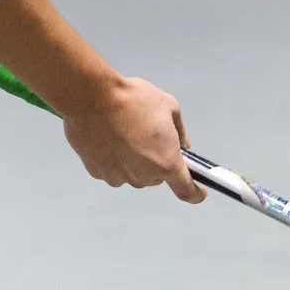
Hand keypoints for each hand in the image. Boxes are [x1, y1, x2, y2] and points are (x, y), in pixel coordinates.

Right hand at [60, 77, 205, 203]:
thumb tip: (182, 143)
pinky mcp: (98, 172)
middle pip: (156, 177)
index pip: (186, 190)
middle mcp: (143, 176)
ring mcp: (119, 177)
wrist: (90, 96)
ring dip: (133, 159)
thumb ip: (179, 131)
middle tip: (148, 136)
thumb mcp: (168, 106)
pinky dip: (113, 158)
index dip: (195, 194)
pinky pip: (111, 169)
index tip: (198, 193)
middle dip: (157, 160)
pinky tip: (109, 136)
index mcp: (166, 163)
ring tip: (125, 132)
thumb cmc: (130, 99)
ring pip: (133, 174)